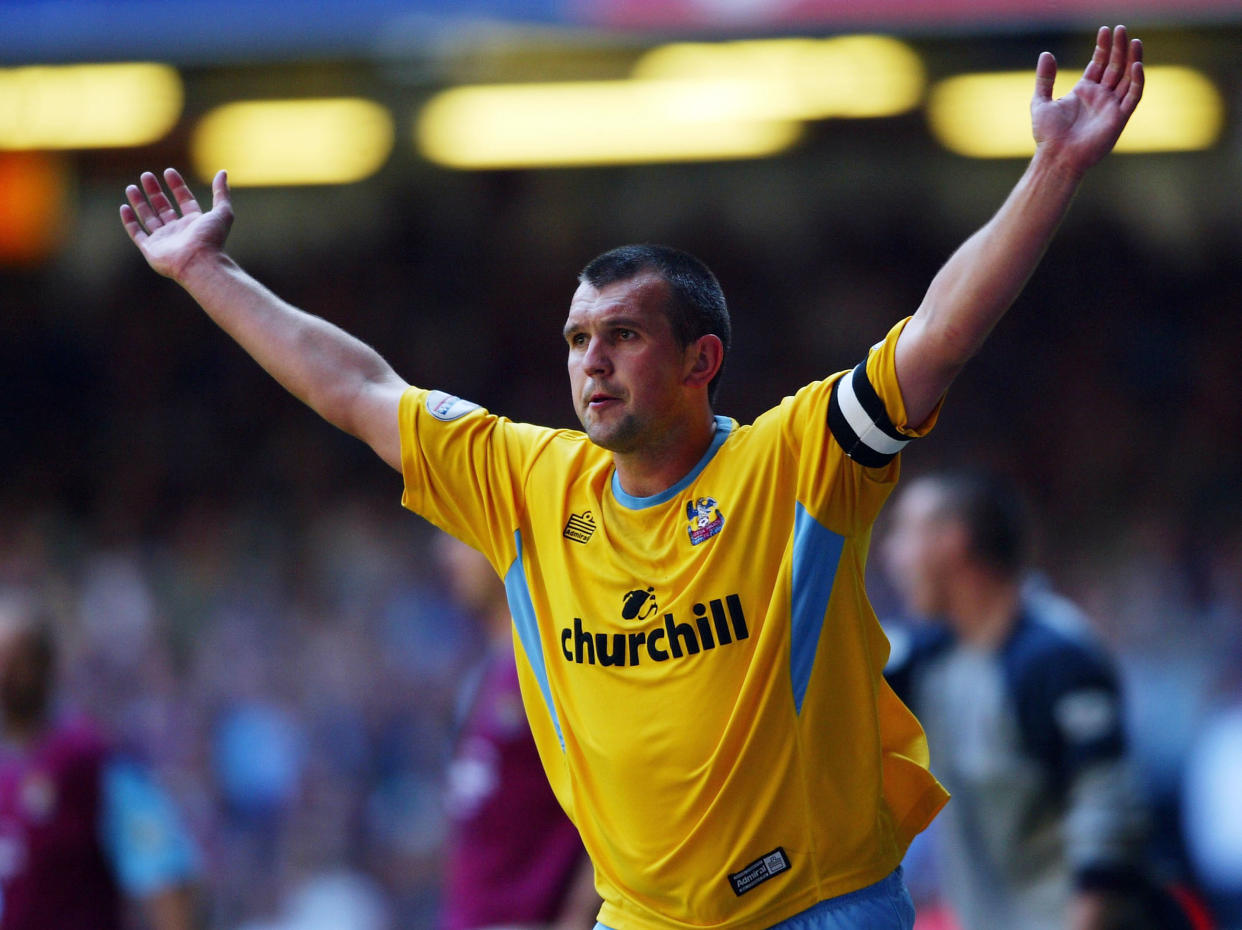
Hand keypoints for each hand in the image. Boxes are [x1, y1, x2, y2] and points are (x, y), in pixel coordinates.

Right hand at [120, 168, 232, 281]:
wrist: (199, 263)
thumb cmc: (211, 239)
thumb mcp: (222, 212)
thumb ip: (221, 193)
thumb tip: (223, 172)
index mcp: (195, 223)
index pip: (185, 201)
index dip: (177, 186)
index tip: (168, 171)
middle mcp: (179, 231)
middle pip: (164, 208)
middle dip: (155, 192)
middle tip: (146, 175)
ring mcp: (164, 241)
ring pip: (148, 218)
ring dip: (139, 202)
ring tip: (131, 187)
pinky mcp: (151, 250)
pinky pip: (137, 234)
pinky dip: (129, 221)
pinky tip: (124, 207)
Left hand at [1031, 25, 1143, 174]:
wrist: (1056, 157)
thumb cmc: (1048, 135)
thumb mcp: (1040, 102)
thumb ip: (1044, 78)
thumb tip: (1045, 54)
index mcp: (1084, 91)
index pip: (1099, 63)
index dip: (1103, 47)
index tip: (1105, 30)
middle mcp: (1100, 96)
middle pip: (1114, 66)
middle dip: (1118, 48)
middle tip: (1120, 29)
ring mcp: (1111, 106)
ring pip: (1127, 77)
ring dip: (1132, 59)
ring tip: (1133, 40)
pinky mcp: (1119, 118)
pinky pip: (1133, 96)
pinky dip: (1136, 81)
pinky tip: (1137, 65)